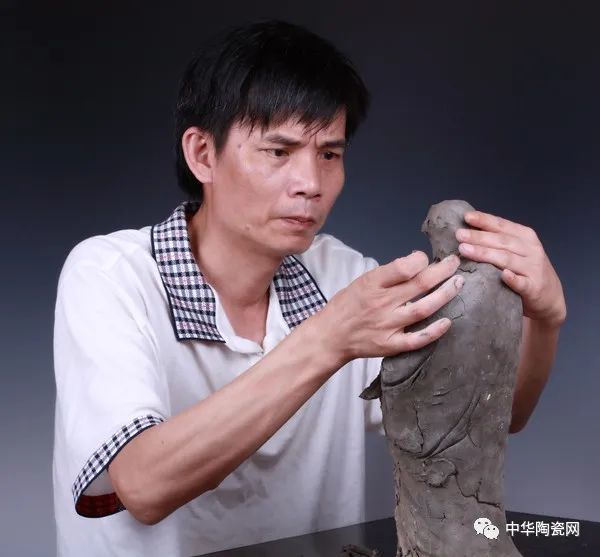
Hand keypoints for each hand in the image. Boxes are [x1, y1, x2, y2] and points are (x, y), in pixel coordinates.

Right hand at [317, 251, 464, 365]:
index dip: (421, 259)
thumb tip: (417, 262)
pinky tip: (448, 321)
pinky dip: (434, 331)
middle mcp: (381, 303)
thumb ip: (389, 273)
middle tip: (455, 263)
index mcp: (372, 284)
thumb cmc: (348, 305)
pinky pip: (417, 339)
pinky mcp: (391, 345)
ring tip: (458, 284)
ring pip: (424, 308)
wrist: (330, 336)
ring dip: (445, 295)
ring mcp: (388, 325)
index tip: (427, 257)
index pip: (403, 267)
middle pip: (420, 284)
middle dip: (443, 271)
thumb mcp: (362, 281)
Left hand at [456, 210, 566, 327]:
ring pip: (507, 259)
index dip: (484, 220)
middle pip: (502, 241)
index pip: (502, 225)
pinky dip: (512, 278)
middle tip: (459, 235)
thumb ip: (498, 241)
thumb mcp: (517, 250)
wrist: (551, 297)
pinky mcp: (534, 288)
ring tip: (465, 250)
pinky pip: (521, 283)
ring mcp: (533, 269)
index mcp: (525, 237)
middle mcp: (531, 250)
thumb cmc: (526, 270)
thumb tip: (467, 230)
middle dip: (479, 237)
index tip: (466, 217)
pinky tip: (503, 275)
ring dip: (485, 254)